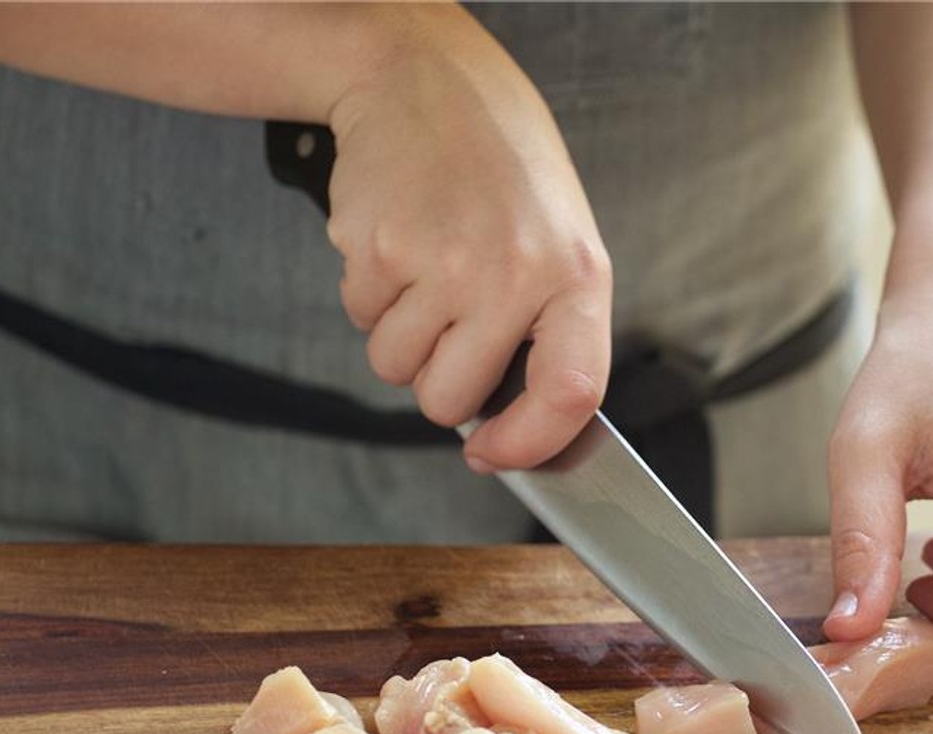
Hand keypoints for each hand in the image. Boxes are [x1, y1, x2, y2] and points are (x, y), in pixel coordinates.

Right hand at [325, 7, 611, 469]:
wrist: (426, 81)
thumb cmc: (499, 170)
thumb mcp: (557, 243)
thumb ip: (544, 333)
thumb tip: (500, 429)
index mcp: (575, 275)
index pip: (569, 393)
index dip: (528, 444)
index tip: (493, 454)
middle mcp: (513, 272)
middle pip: (448, 399)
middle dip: (434, 380)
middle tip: (446, 319)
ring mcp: (444, 261)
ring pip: (393, 367)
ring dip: (397, 332)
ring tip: (425, 263)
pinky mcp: (379, 246)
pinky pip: (358, 317)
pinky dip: (368, 291)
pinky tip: (397, 239)